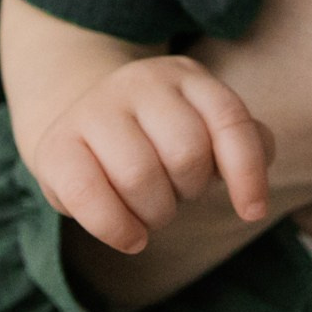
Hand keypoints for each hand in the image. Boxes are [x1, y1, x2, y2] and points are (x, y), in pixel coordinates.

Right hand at [30, 55, 272, 253]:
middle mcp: (139, 82)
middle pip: (186, 154)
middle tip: (174, 192)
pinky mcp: (56, 146)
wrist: (81, 126)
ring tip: (149, 209)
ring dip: (154, 214)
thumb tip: (256, 181)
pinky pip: (89, 196)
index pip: (229, 119)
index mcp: (185, 76)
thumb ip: (242, 144)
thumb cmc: (159, 139)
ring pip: (139, 177)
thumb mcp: (204, 129)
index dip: (247, 171)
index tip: (252, 211)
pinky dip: (117, 229)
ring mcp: (93, 109)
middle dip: (189, 190)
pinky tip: (129, 236)